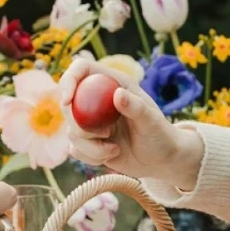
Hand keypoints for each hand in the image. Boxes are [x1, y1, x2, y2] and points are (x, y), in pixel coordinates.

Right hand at [59, 59, 203, 189]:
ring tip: (115, 149)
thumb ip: (136, 107)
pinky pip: (75, 149)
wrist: (161, 160)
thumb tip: (117, 94)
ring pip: (71, 131)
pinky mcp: (88, 142)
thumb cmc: (161, 135)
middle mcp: (97, 100)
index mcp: (112, 83)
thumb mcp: (152, 121)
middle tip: (104, 135)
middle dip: (78, 124)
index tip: (67, 101)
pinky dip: (91, 157)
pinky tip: (112, 154)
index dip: (69, 81)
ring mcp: (91, 122)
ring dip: (91, 146)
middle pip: (68, 103)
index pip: (80, 70)